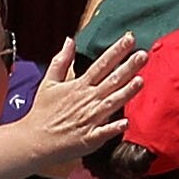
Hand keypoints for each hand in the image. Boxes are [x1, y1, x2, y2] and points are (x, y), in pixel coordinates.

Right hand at [8, 35, 144, 166]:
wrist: (34, 140)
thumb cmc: (43, 112)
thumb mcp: (49, 82)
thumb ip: (61, 61)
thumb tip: (70, 40)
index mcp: (79, 86)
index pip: (102, 64)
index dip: (117, 51)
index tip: (130, 39)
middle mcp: (88, 100)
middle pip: (112, 80)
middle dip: (128, 67)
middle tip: (143, 55)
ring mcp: (90, 119)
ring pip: (112, 103)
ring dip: (126, 92)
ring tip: (140, 80)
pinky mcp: (89, 137)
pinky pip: (104, 132)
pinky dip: (114, 127)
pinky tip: (126, 122)